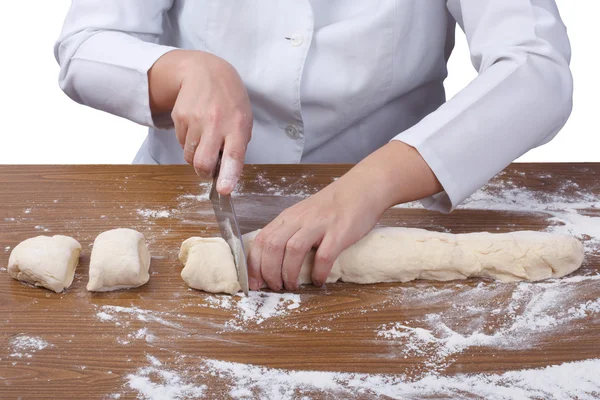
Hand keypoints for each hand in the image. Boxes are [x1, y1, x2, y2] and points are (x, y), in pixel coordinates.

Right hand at [148, 50, 252, 193]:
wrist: (206, 71)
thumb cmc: (230, 101)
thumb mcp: (243, 121)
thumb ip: (237, 147)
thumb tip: (227, 175)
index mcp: (237, 126)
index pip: (233, 155)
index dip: (228, 175)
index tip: (224, 189)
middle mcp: (216, 123)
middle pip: (202, 163)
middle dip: (204, 172)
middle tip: (209, 166)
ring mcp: (195, 120)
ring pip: (189, 156)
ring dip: (195, 155)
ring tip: (205, 137)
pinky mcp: (179, 116)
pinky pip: (181, 142)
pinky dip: (188, 141)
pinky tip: (196, 126)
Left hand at [247, 141, 443, 290]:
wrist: (363, 188)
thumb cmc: (334, 206)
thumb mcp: (304, 215)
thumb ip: (290, 231)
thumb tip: (274, 260)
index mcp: (288, 217)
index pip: (261, 240)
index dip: (254, 264)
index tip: (255, 283)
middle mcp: (299, 219)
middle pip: (272, 246)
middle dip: (269, 272)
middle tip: (276, 287)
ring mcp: (319, 225)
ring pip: (293, 250)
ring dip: (289, 273)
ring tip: (292, 286)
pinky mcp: (339, 232)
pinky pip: (324, 256)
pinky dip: (318, 272)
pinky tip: (319, 281)